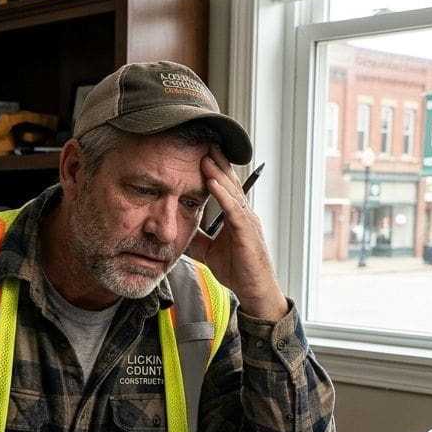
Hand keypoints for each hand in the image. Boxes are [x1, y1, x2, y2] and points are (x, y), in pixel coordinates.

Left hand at [188, 147, 288, 320]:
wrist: (255, 290)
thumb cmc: (237, 270)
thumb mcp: (209, 251)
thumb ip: (196, 238)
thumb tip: (176, 229)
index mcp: (235, 216)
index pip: (224, 187)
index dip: (214, 169)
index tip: (200, 152)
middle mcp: (243, 214)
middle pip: (230, 182)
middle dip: (217, 161)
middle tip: (205, 141)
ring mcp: (247, 221)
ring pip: (232, 191)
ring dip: (218, 172)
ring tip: (206, 156)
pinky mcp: (247, 232)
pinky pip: (234, 209)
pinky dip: (223, 195)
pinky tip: (212, 182)